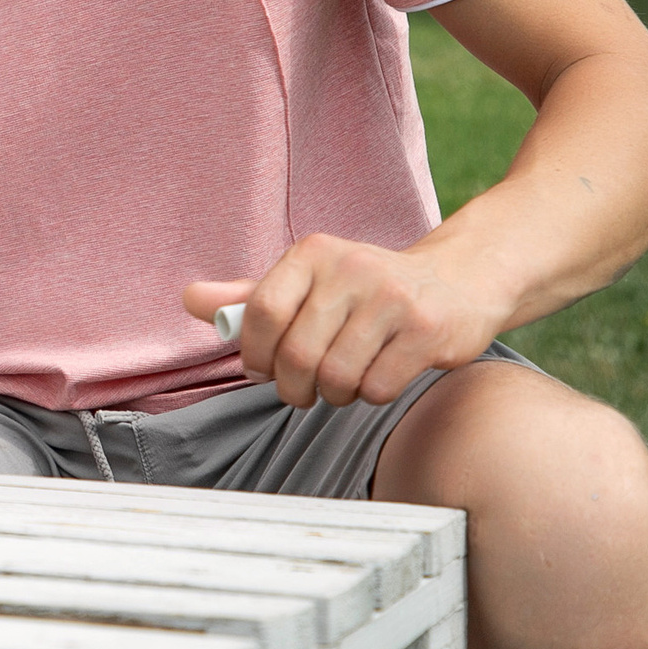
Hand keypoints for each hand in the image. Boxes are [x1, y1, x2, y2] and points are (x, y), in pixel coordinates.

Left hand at [185, 232, 508, 408]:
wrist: (457, 282)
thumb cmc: (366, 290)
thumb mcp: (307, 282)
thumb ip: (248, 296)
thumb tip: (190, 299)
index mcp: (313, 253)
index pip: (261, 311)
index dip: (254, 354)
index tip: (261, 369)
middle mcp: (351, 268)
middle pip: (297, 353)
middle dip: (292, 386)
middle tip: (302, 390)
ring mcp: (392, 299)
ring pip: (336, 376)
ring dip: (332, 394)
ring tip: (340, 382)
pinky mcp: (427, 330)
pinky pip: (377, 387)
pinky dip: (369, 395)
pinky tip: (376, 376)